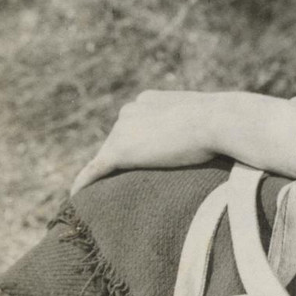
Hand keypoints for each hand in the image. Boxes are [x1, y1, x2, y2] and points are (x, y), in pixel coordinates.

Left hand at [70, 90, 219, 195]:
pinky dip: (84, 183)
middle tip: (133, 182)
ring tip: (113, 191)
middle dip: (124, 159)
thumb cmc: (219, 120)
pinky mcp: (118, 152)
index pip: (134, 126)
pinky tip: (76, 196)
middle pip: (118, 140)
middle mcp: (129, 110)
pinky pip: (94, 171)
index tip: (145, 160)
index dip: (139, 144)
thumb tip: (210, 132)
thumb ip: (192, 122)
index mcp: (147, 100)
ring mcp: (122, 130)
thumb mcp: (203, 115)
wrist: (215, 120)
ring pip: (109, 157)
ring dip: (110, 173)